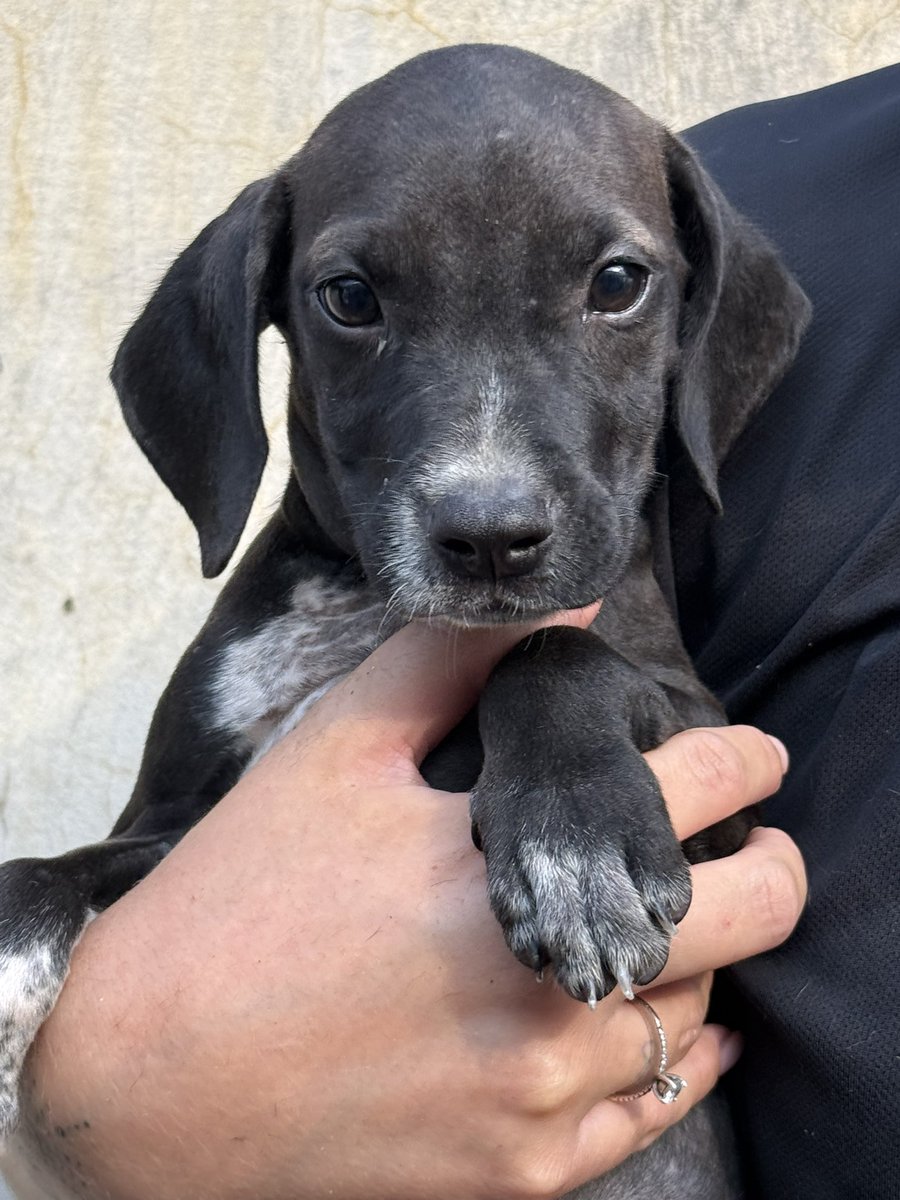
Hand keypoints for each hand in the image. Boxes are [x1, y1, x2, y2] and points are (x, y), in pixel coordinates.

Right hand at [5, 610, 804, 1199]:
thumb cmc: (238, 898)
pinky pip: (650, 1118)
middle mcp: (539, 988)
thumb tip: (561, 609)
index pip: (685, 793)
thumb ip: (449, 663)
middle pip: (740, 918)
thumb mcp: (333, 750)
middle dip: (771, 863)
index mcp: (500, 868)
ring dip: (706, 956)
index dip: (741, 756)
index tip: (754, 751)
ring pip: (696, 1013)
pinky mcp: (517, 1174)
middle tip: (760, 842)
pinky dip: (686, 1064)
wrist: (145, 1075)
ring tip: (683, 921)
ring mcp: (536, 1096)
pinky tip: (685, 1033)